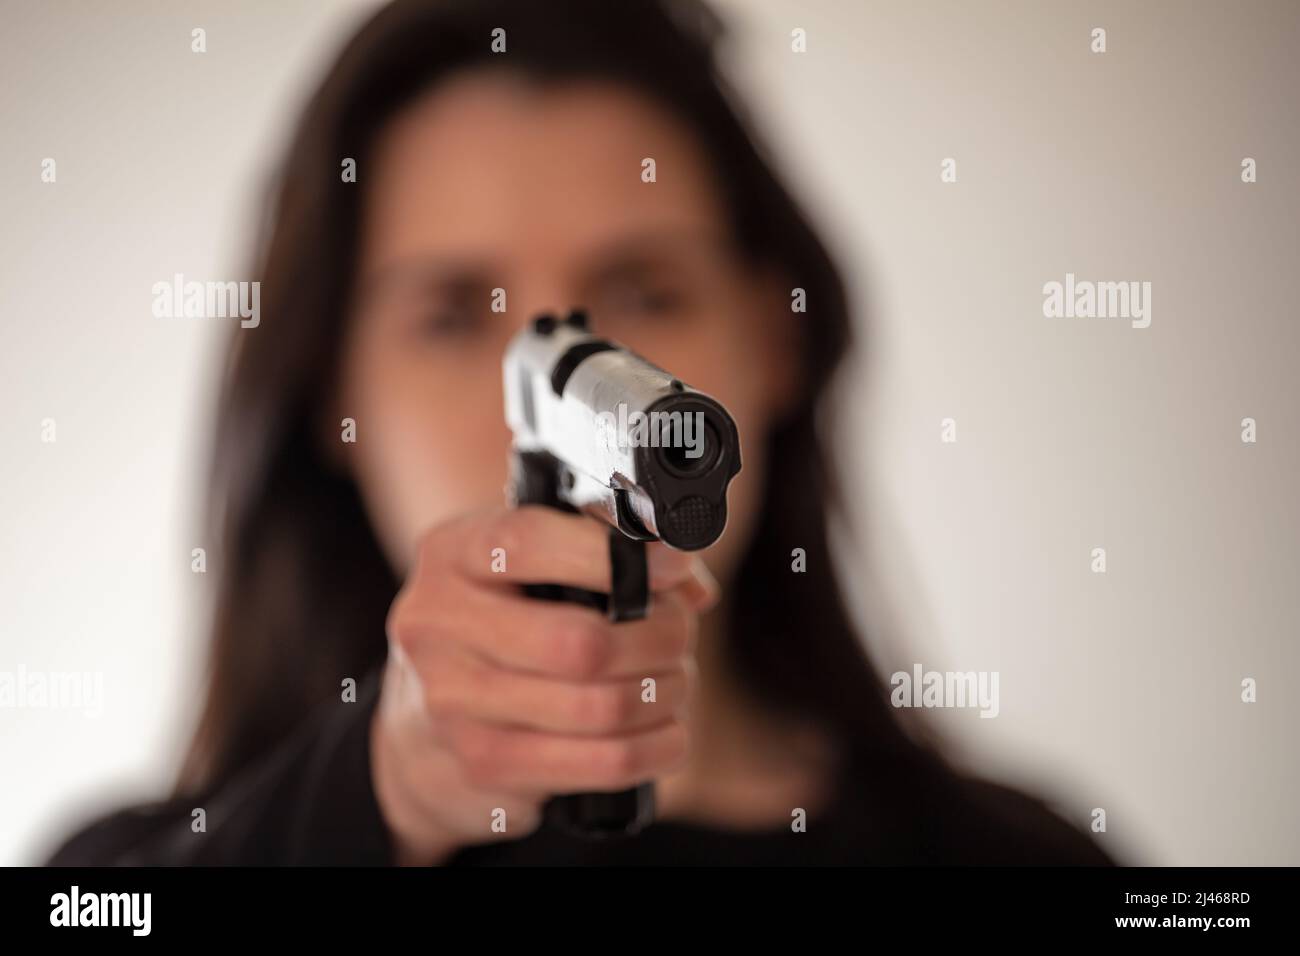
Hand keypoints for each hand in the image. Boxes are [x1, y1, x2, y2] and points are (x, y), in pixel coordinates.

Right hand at [370, 505, 716, 863]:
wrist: (418, 729)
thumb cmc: (495, 628)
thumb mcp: (523, 570)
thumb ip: (600, 554)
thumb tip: (687, 582)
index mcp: (451, 554)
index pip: (532, 543)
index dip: (616, 555)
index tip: (672, 566)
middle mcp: (438, 623)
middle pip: (581, 641)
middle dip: (659, 637)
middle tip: (681, 635)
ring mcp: (454, 702)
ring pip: (601, 707)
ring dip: (663, 693)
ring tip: (674, 682)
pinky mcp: (485, 764)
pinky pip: (602, 763)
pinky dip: (656, 746)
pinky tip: (667, 732)